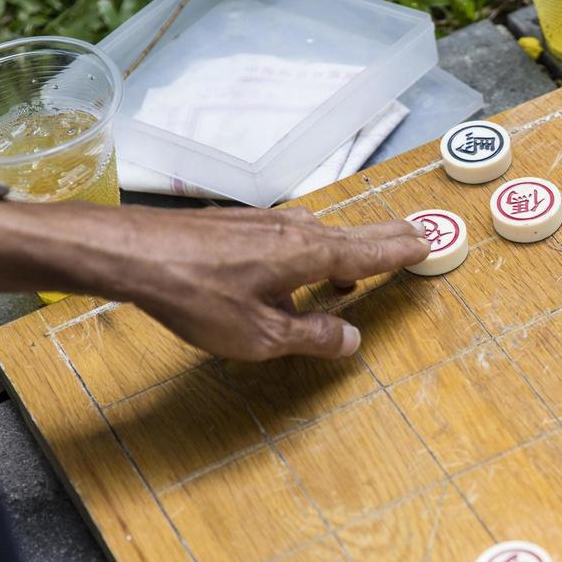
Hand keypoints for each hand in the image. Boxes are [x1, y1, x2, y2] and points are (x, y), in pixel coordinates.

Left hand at [0, 198, 429, 360]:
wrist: (132, 252)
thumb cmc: (199, 296)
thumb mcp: (261, 336)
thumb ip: (311, 337)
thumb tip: (351, 338)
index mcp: (310, 255)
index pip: (369, 253)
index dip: (400, 250)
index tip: (428, 242)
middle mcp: (294, 230)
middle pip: (350, 233)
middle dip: (383, 236)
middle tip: (412, 231)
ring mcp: (263, 223)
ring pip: (317, 233)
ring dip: (343, 245)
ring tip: (357, 260)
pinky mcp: (236, 225)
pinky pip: (288, 235)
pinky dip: (308, 247)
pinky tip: (292, 266)